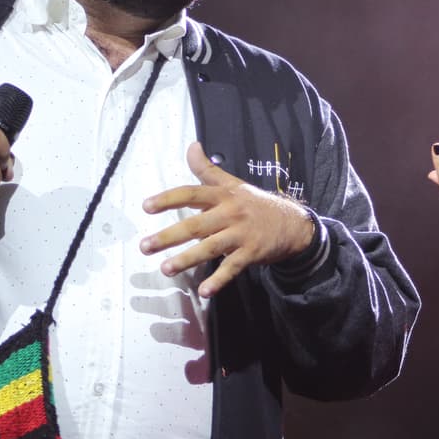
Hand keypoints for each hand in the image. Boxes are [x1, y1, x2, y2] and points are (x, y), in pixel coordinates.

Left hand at [141, 142, 315, 297]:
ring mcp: (241, 234)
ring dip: (187, 259)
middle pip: (196, 225)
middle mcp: (231, 213)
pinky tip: (204, 291)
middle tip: (145, 246)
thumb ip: (208, 169)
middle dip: (168, 236)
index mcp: (223, 196)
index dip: (169, 199)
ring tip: (165, 269)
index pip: (192, 194)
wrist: (293, 223)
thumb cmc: (257, 204)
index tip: (146, 206)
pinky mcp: (251, 253)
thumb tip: (191, 146)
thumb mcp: (234, 184)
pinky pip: (232, 268)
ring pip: (210, 247)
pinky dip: (219, 280)